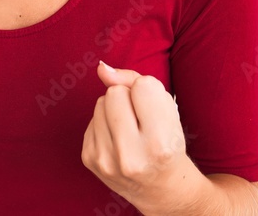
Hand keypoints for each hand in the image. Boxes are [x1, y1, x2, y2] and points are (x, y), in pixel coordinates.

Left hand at [81, 61, 202, 212]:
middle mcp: (131, 157)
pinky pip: (91, 119)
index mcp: (160, 144)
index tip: (156, 112)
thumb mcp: (167, 111)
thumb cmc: (167, 142)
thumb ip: (135, 80)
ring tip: (130, 131)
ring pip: (100, 102)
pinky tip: (118, 140)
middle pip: (115, 92)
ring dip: (114, 110)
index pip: (143, 86)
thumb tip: (101, 68)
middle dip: (128, 99)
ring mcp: (107, 160)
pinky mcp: (90, 160)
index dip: (150, 93)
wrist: (160, 189)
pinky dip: (104, 123)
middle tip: (141, 121)